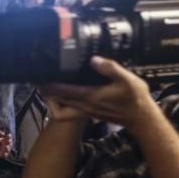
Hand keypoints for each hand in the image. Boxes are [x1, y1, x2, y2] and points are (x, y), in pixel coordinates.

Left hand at [39, 56, 154, 128]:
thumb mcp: (127, 79)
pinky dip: (62, 100)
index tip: (39, 77)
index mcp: (90, 97)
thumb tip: (94, 59)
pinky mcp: (88, 112)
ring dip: (52, 95)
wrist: (140, 118)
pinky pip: (69, 107)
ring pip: (62, 104)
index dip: (50, 84)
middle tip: (38, 78)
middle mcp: (84, 105)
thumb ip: (110, 68)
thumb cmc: (135, 99)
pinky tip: (64, 91)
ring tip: (47, 83)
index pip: (63, 91)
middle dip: (46, 90)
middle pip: (57, 99)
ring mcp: (85, 110)